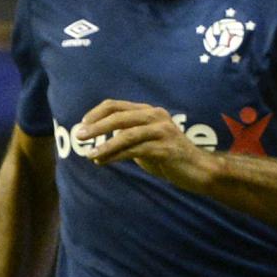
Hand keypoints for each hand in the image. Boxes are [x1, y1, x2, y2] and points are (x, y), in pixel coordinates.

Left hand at [75, 100, 211, 187]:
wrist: (197, 170)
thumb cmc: (169, 156)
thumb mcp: (145, 141)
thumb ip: (127, 136)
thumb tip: (98, 137)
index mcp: (149, 111)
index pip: (116, 105)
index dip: (96, 113)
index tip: (82, 124)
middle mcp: (156, 116)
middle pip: (119, 116)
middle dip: (96, 127)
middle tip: (79, 136)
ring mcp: (162, 131)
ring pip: (126, 134)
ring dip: (104, 145)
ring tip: (89, 154)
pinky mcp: (166, 148)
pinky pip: (135, 151)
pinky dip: (116, 156)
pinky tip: (103, 161)